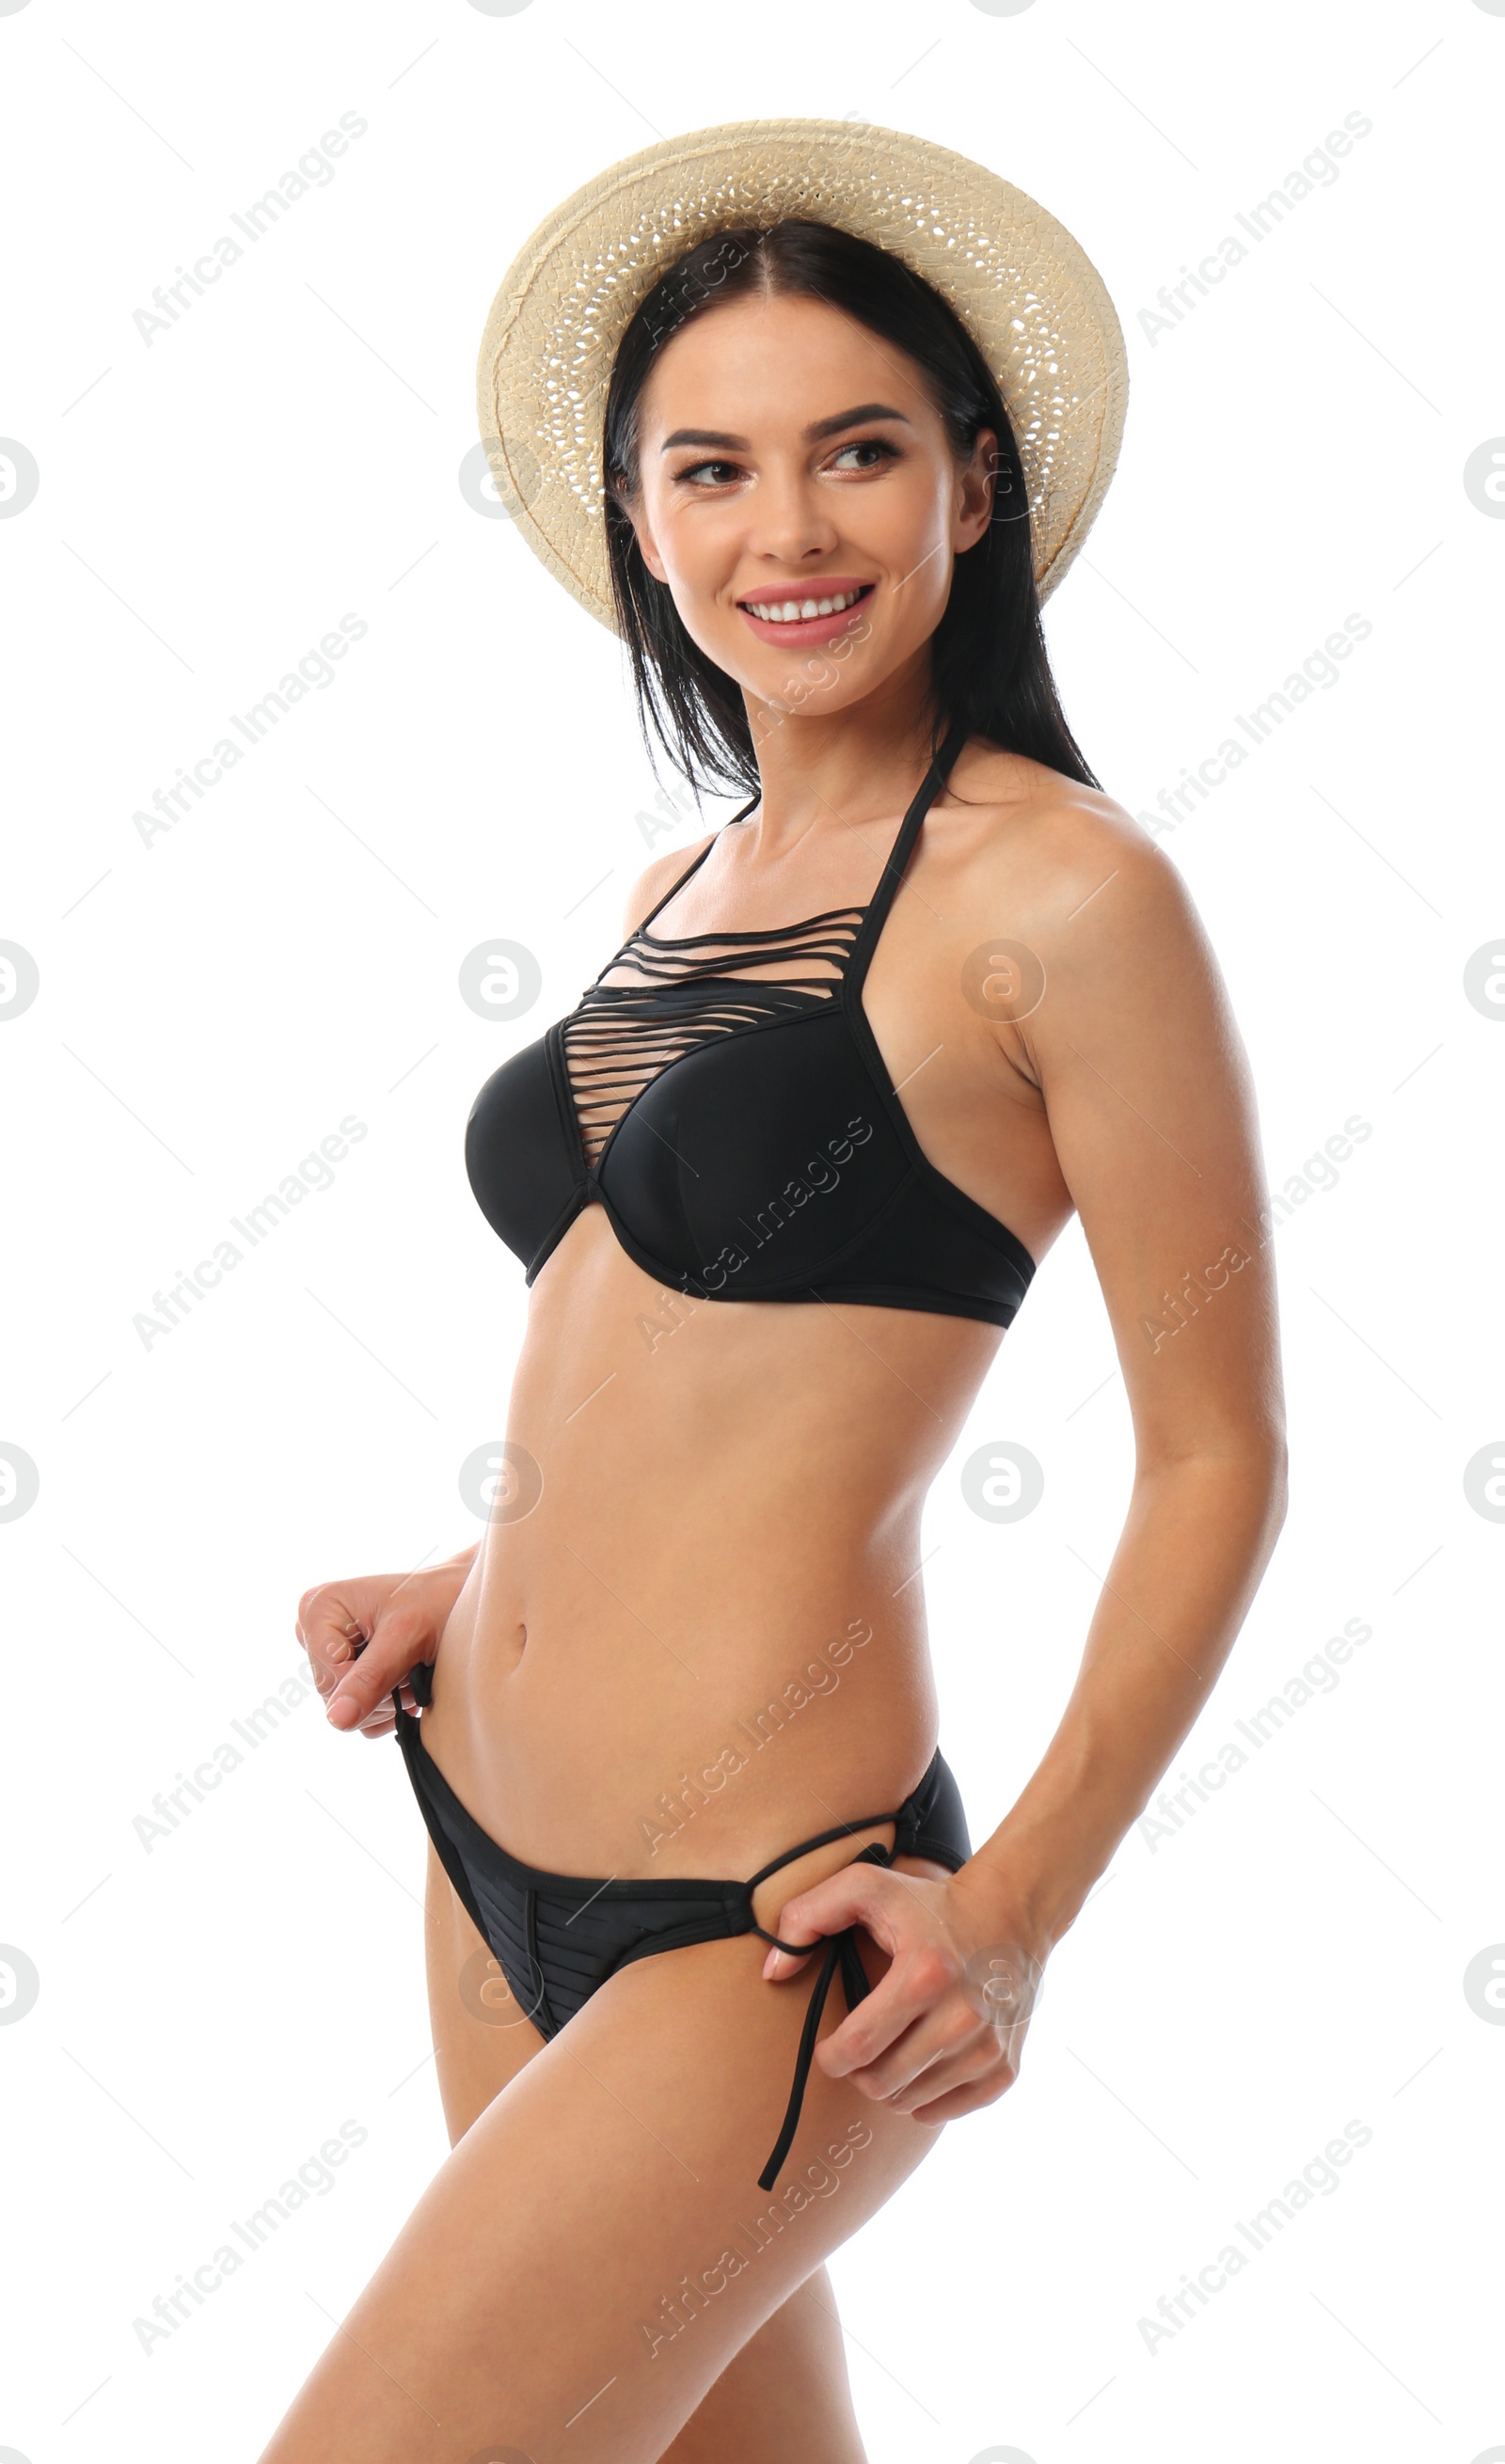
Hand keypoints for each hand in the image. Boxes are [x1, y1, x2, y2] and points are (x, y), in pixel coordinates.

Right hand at [296, 1550, 475, 1738]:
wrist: (460, 1601)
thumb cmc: (436, 1603)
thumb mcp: (405, 1638)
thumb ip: (370, 1679)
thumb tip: (336, 1720)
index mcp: (317, 1609)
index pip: (328, 1678)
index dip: (368, 1683)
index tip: (403, 1660)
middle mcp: (315, 1632)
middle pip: (334, 1697)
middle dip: (380, 1692)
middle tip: (412, 1667)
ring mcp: (328, 1657)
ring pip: (347, 1711)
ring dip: (388, 1701)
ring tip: (412, 1670)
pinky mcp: (345, 1677)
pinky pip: (358, 1717)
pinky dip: (389, 1709)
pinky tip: (407, 1683)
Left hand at [760, 1862, 1046, 2124]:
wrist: (1011, 1913)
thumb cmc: (928, 1904)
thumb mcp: (865, 1887)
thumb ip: (806, 1917)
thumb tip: (773, 1972)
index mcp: (923, 1974)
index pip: (856, 2048)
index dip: (829, 2057)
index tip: (827, 2048)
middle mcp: (961, 2016)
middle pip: (881, 2083)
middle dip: (858, 2071)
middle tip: (860, 2046)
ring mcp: (987, 2047)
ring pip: (909, 2103)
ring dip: (890, 2083)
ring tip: (892, 2049)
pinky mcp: (1004, 2068)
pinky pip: (945, 2112)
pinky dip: (924, 2097)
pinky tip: (921, 2064)